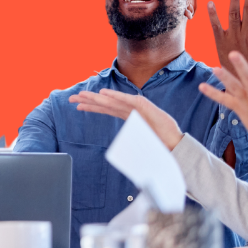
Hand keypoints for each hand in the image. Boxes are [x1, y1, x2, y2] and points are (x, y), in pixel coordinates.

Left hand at [70, 89, 184, 150]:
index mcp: (127, 116)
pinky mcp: (144, 106)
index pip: (106, 109)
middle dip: (88, 100)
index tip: (78, 105)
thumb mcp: (137, 142)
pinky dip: (115, 96)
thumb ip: (126, 144)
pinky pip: (126, 100)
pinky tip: (103, 93)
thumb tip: (118, 154)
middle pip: (105, 103)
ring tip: (82, 95)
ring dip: (97, 97)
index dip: (92, 106)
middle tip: (72, 98)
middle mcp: (129, 109)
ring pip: (112, 100)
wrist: (174, 143)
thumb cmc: (158, 142)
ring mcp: (136, 107)